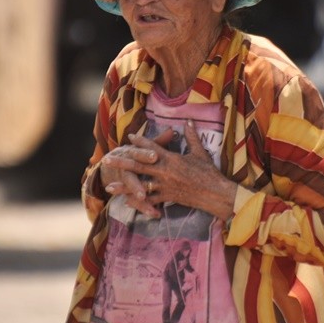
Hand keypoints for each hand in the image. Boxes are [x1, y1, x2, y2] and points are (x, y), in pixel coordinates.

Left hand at [103, 120, 236, 219]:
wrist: (217, 194)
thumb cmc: (209, 173)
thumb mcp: (200, 152)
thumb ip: (191, 136)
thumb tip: (188, 120)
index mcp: (171, 158)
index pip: (152, 148)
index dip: (140, 142)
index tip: (129, 137)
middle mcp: (164, 171)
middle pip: (138, 165)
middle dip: (121, 163)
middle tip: (106, 160)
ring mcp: (164, 186)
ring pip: (140, 185)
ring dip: (124, 186)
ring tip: (108, 187)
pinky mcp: (168, 198)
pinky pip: (150, 200)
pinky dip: (138, 202)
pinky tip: (125, 202)